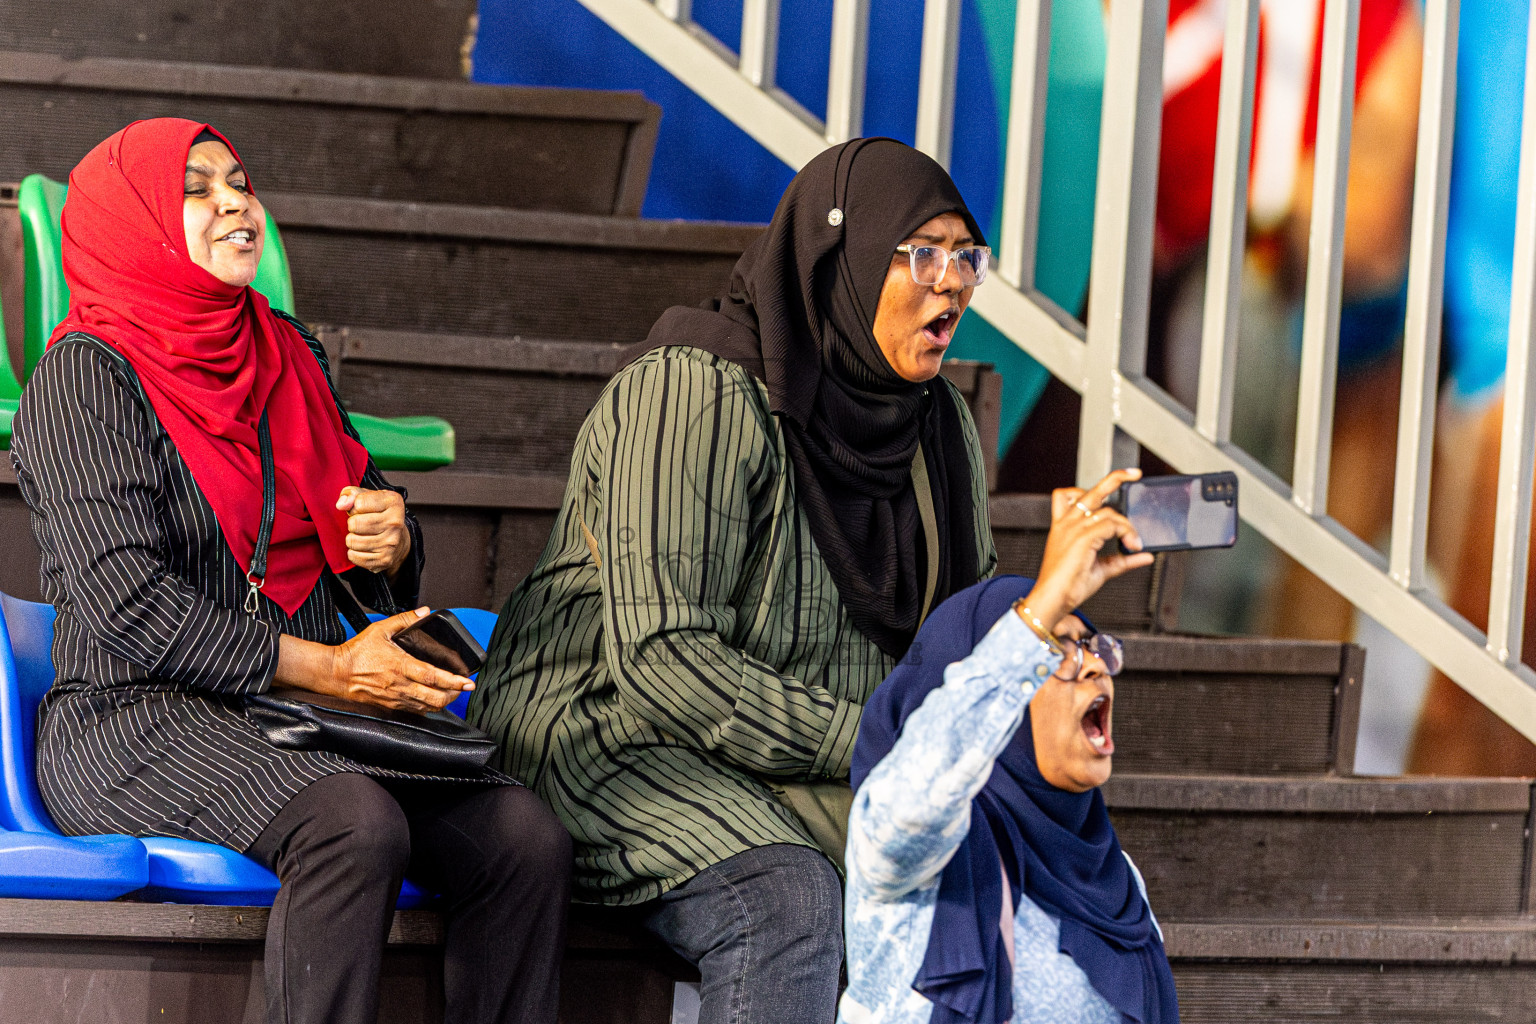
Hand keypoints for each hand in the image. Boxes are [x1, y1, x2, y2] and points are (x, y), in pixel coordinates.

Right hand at [326, 608, 473, 713]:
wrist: (335, 673)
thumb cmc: (357, 652)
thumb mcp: (380, 629)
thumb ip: (404, 620)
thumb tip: (424, 611)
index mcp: (400, 666)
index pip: (433, 677)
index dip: (453, 681)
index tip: (467, 682)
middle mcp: (400, 686)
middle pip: (434, 698)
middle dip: (453, 695)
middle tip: (463, 689)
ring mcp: (395, 699)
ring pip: (426, 708)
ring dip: (442, 703)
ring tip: (451, 694)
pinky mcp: (389, 707)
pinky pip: (414, 711)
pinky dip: (426, 708)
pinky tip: (431, 700)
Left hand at [337, 486, 410, 574]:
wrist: (399, 539)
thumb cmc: (378, 514)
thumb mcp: (368, 496)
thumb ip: (351, 494)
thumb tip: (341, 505)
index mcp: (393, 502)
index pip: (359, 502)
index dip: (355, 507)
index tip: (362, 509)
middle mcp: (395, 522)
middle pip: (354, 523)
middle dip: (352, 524)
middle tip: (361, 524)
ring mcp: (391, 543)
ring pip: (352, 541)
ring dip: (352, 539)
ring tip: (362, 536)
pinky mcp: (384, 560)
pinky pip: (354, 556)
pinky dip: (354, 552)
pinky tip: (364, 548)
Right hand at [1020, 468, 1154, 630]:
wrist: (1052, 600)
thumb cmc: (1067, 586)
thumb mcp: (1101, 570)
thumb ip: (1122, 560)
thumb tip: (1143, 556)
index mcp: (1064, 527)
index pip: (1072, 495)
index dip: (1093, 488)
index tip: (1115, 482)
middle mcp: (1067, 523)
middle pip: (1092, 491)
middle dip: (1115, 478)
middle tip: (1133, 474)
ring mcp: (1073, 528)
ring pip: (1109, 512)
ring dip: (1127, 527)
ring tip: (1133, 544)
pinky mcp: (1082, 537)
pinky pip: (1112, 525)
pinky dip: (1127, 534)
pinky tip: (1131, 546)